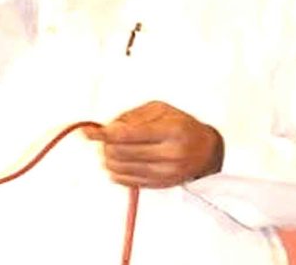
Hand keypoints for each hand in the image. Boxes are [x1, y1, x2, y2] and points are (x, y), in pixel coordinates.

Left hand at [85, 101, 224, 187]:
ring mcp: (165, 173)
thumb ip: (132, 116)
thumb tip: (106, 128)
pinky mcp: (161, 185)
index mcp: (170, 131)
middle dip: (105, 145)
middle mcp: (169, 154)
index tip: (88, 132)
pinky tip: (119, 162)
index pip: (129, 135)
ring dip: (109, 158)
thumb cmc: (181, 126)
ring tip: (112, 149)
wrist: (207, 151)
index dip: (104, 134)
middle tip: (104, 138)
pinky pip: (128, 181)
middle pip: (121, 153)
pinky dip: (116, 171)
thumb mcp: (160, 109)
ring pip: (121, 169)